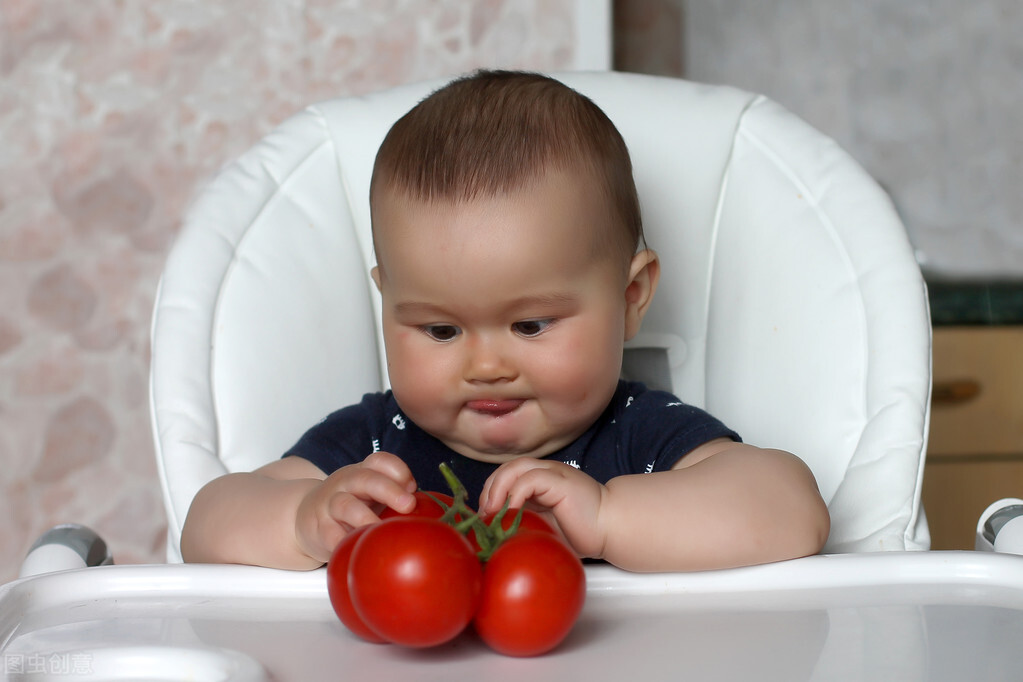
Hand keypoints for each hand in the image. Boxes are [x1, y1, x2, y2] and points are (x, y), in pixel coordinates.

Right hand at [293, 452, 416, 562]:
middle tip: (408, 504)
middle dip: (389, 490)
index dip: (398, 470)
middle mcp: (346, 483)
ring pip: (345, 505)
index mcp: (363, 472)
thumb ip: (397, 497)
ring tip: (381, 531)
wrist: (306, 516)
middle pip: (366, 479)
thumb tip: (436, 513)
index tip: (413, 487)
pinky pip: (330, 535)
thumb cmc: (353, 505)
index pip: (380, 461)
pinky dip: (343, 542)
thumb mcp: (372, 494)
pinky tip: (358, 551)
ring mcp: (330, 503)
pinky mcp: (318, 527)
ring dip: (366, 518)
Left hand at [479, 458, 607, 558]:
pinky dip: (515, 494)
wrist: (611, 529)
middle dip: (490, 489)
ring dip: (498, 489)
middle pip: (507, 468)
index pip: (507, 475)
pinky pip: (530, 479)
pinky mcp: (561, 482)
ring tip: (493, 512)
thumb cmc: (581, 533)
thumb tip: (494, 532)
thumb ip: (523, 521)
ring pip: (516, 467)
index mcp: (541, 481)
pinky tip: (511, 511)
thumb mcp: (544, 526)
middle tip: (485, 514)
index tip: (484, 516)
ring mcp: (555, 474)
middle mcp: (546, 472)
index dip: (491, 491)